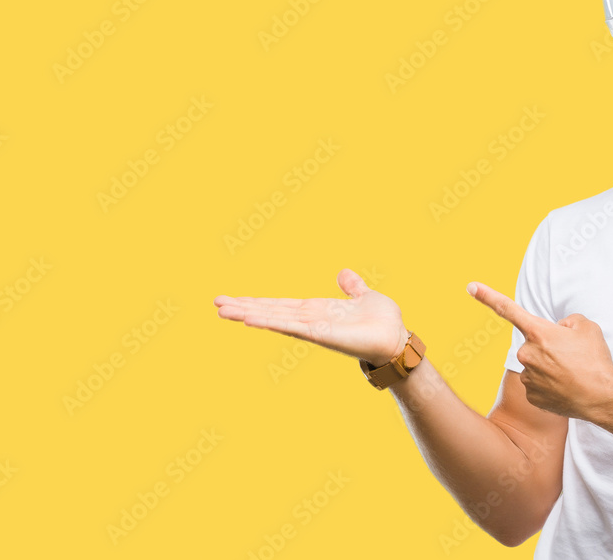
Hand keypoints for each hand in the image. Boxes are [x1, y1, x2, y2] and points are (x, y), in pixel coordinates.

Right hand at [214, 268, 409, 365]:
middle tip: (215, 303)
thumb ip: (352, 287)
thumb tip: (343, 274)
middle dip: (243, 308)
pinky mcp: (320, 334)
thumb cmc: (382, 322)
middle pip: (270, 312)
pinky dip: (270, 322)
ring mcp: (312, 328)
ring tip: (222, 311)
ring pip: (274, 319)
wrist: (397, 339)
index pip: (280, 305)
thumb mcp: (364, 296)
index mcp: (316, 310)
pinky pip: (291, 327)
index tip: (233, 298)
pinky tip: (250, 319)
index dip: (256, 302)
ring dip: (247, 314)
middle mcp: (309, 320)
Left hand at [466, 281, 612, 418]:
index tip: (471, 287)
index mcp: (538, 332)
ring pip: (535, 365)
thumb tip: (558, 330)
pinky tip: (566, 388)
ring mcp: (527, 376)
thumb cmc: (595, 360)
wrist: (602, 396)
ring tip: (572, 374)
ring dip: (549, 367)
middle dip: (548, 347)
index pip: (508, 309)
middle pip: (533, 344)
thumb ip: (567, 321)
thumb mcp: (586, 326)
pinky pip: (537, 385)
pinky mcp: (531, 396)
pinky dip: (550, 385)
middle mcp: (526, 353)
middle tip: (571, 357)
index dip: (487, 296)